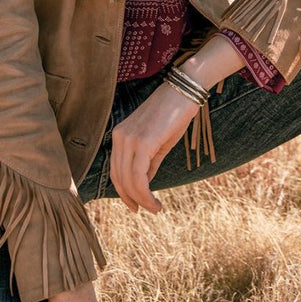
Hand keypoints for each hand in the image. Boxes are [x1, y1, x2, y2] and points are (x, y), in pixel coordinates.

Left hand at [109, 81, 198, 213]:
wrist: (184, 90)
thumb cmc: (174, 114)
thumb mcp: (158, 142)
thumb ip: (148, 163)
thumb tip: (145, 185)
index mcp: (120, 135)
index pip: (116, 171)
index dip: (124, 192)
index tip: (136, 206)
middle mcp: (120, 137)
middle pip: (119, 178)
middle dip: (132, 199)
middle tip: (148, 211)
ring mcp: (130, 138)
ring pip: (129, 180)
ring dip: (142, 200)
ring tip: (155, 208)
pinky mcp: (143, 141)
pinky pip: (139, 176)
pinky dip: (146, 194)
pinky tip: (156, 201)